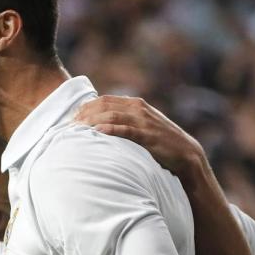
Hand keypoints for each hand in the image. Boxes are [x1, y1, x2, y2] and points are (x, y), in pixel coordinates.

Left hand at [74, 95, 204, 177]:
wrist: (186, 154)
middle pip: (104, 105)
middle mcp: (138, 108)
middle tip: (68, 125)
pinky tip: (96, 131)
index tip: (71, 118)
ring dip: (91, 121)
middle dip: (84, 114)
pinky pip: (126, 129)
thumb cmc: (160, 143)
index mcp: (135, 104)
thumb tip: (100, 125)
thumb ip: (125, 122)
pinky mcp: (148, 135)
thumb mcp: (142, 126)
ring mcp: (144, 121)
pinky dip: (110, 129)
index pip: (103, 100)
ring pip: (112, 115)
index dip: (85, 108)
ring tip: (76, 129)